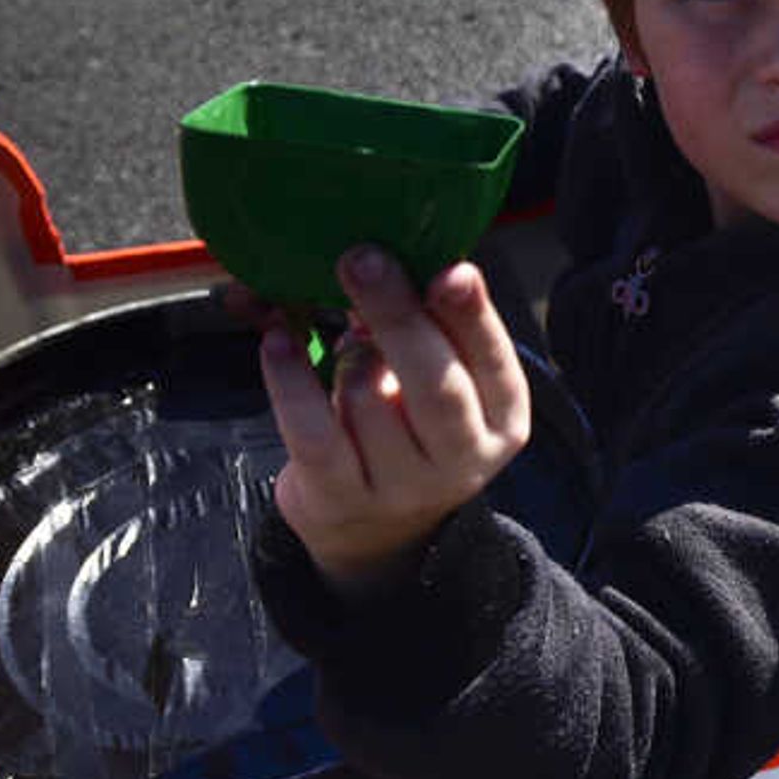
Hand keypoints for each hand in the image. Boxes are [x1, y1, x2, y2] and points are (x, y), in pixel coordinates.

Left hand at [256, 248, 532, 589]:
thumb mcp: (438, 377)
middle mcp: (462, 457)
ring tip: (341, 343)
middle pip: (436, 383)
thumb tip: (371, 248)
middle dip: (398, 315)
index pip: (494, 361)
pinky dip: (290, 380)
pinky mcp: (341, 499)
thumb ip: (425, 320)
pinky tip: (277, 342)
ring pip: (368, 398)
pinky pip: (311, 430)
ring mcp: (402, 486)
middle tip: (362, 258)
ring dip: (345, 355)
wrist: (377, 530)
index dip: (473, 316)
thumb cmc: (408, 424)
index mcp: (501, 415)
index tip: (450, 270)